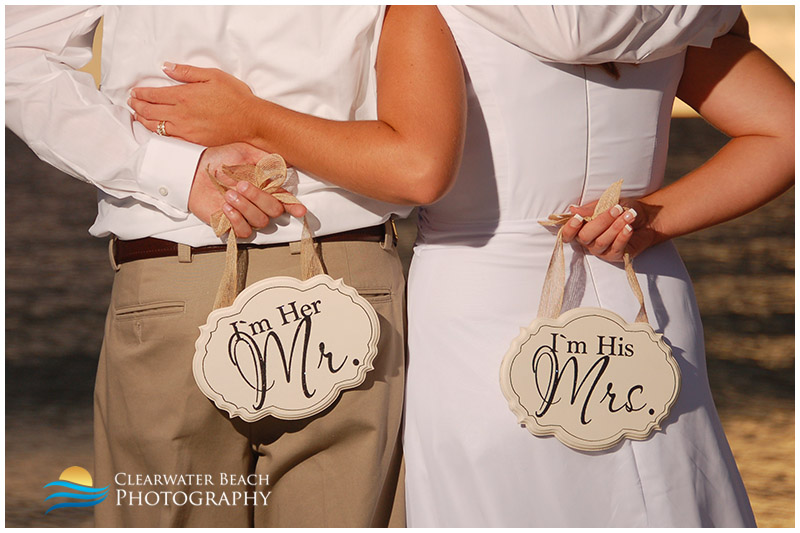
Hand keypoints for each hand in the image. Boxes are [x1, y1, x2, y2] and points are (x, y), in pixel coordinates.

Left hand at [130, 63, 257, 146]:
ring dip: (143, 120)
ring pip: (156, 126)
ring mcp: (186, 130)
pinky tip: (155, 128)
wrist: (250, 120)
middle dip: (137, 106)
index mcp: (184, 96)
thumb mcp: (212, 75)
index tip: (135, 92)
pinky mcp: (193, 140)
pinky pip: (169, 137)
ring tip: (137, 115)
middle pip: (150, 111)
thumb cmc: (235, 97)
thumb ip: (187, 72)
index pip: (153, 95)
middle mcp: (181, 114)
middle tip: (132, 102)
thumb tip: (167, 67)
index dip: (140, 93)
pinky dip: (157, 132)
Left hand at [191, 143, 306, 238]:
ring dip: (245, 207)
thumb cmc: (218, 158)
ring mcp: (244, 215)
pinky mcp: (229, 225)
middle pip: (274, 211)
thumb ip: (265, 160)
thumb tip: (283, 169)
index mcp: (264, 187)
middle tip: (242, 185)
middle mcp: (257, 203)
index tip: (300, 210)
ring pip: (259, 221)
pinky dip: (236, 220)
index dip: (294, 206)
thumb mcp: (244, 150)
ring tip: (229, 194)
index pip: (284, 199)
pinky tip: (226, 208)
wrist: (193, 169)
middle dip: (259, 198)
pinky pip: (242, 232)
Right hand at [561, 199, 660, 261]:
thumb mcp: (606, 204)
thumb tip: (573, 209)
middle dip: (601, 222)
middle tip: (617, 209)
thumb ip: (590, 209)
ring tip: (628, 215)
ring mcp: (601, 251)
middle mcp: (589, 242)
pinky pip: (616, 249)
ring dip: (615, 227)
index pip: (568, 234)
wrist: (645, 217)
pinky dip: (622, 237)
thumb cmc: (622, 210)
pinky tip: (629, 227)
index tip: (578, 218)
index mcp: (582, 228)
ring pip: (601, 242)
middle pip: (585, 237)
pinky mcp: (616, 256)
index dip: (569, 228)